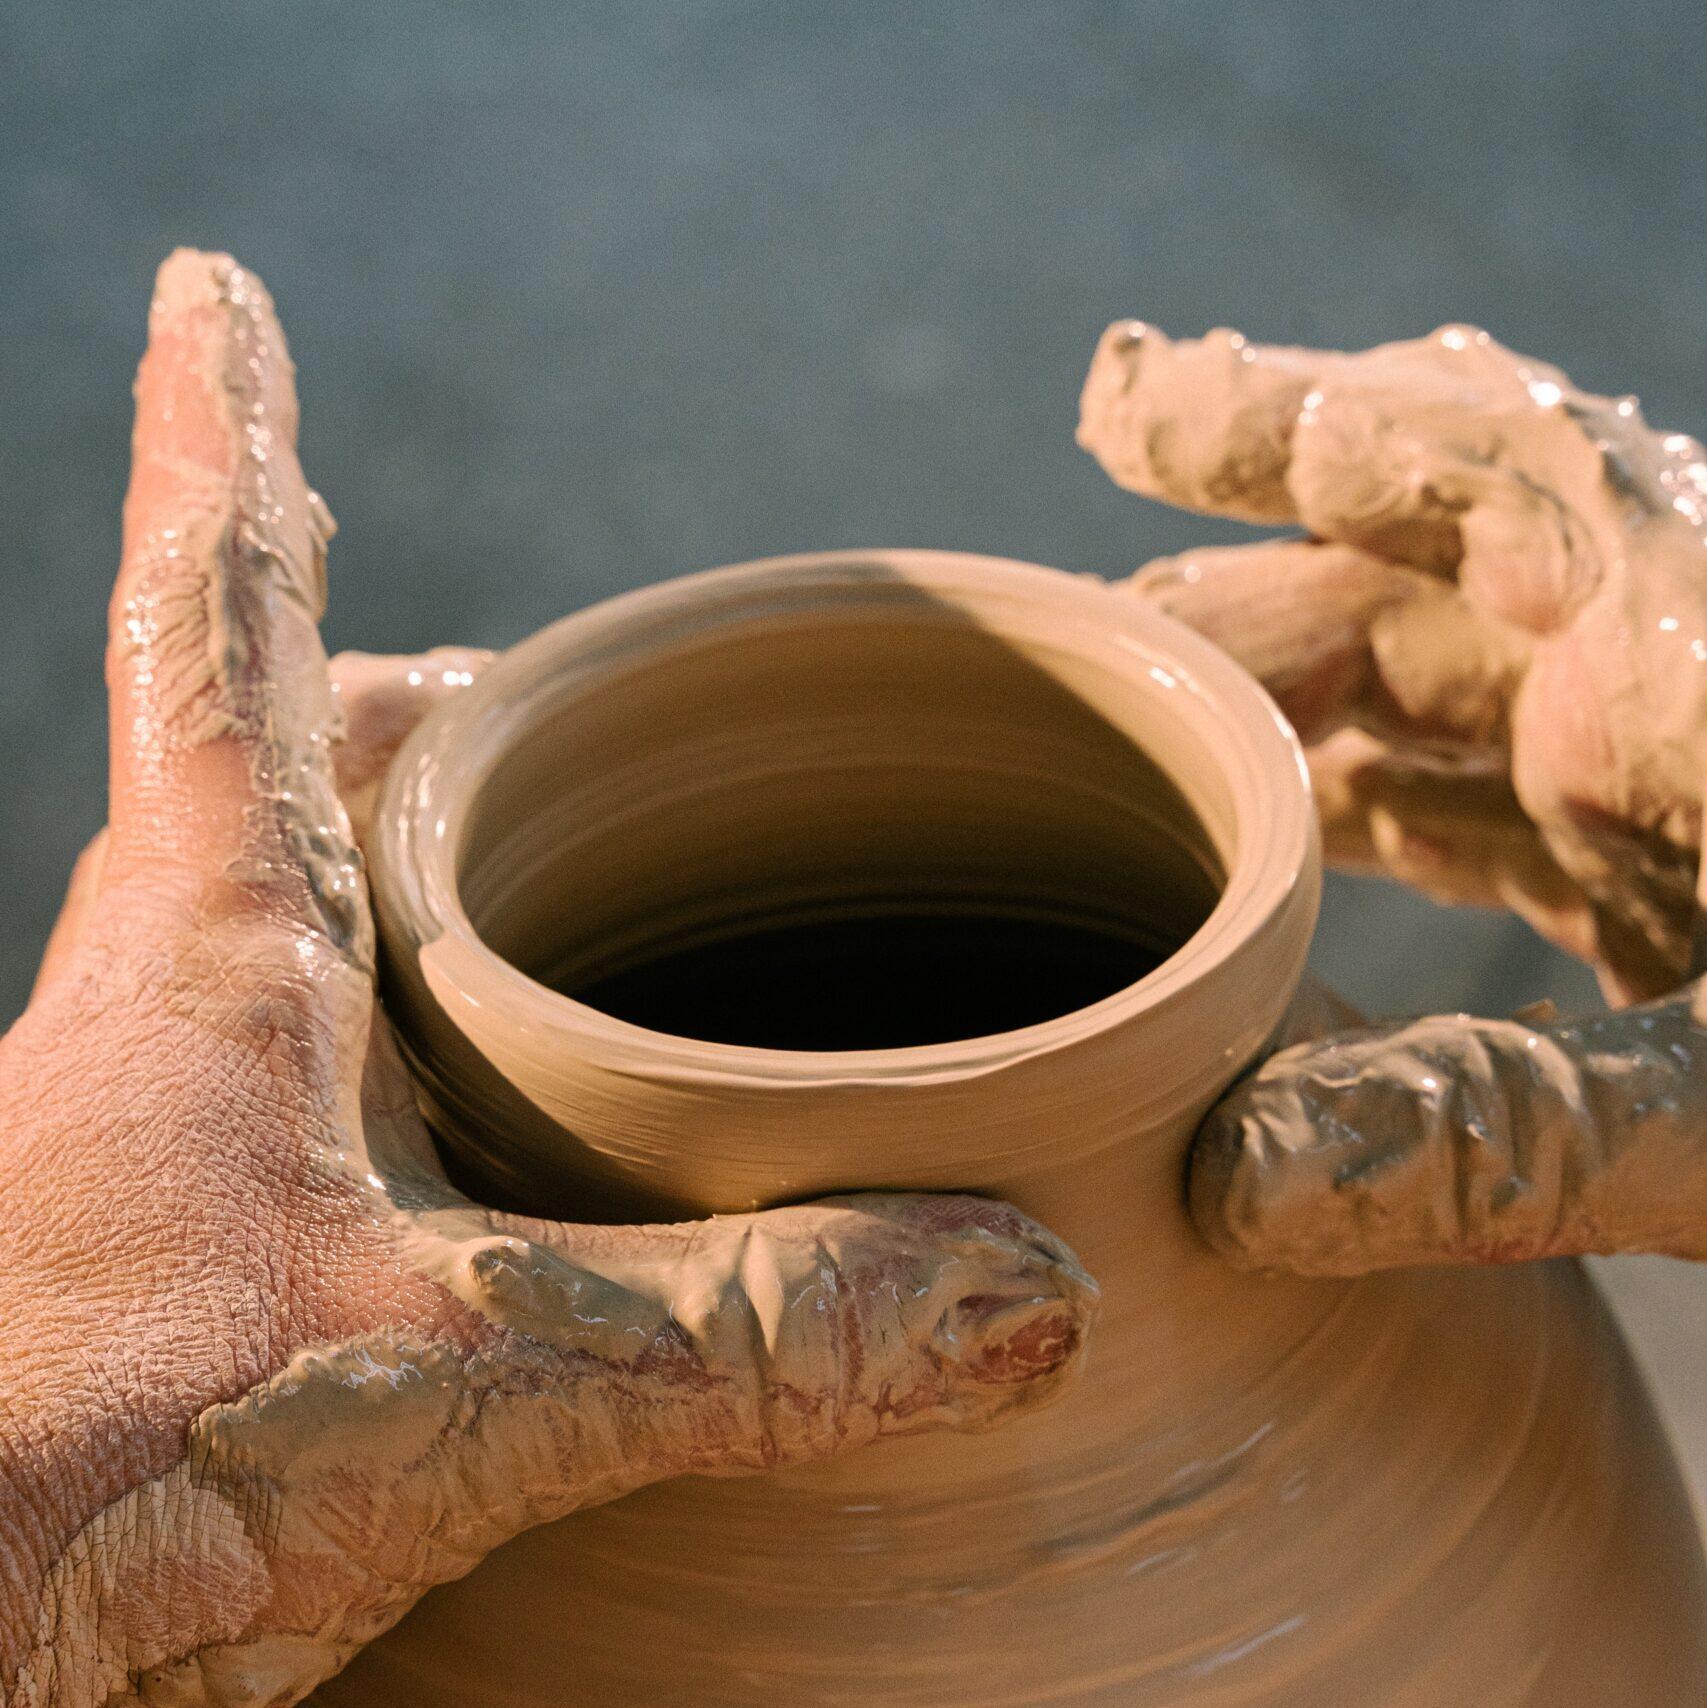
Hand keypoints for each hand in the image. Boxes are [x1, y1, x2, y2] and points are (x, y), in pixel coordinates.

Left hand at [0, 252, 1093, 1707]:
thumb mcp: (452, 1385)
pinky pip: (333, 1105)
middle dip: (400, 693)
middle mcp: (177, 1016)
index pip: (226, 627)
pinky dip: (436, 1068)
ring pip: (316, 939)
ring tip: (558, 872)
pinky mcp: (200, 1273)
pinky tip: (526, 1134)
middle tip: (507, 673)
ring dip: (422, 879)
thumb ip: (745, 1328)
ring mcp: (174, 1145)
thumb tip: (1023, 1280)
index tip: (212, 287)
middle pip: (294, 775)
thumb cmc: (77, 1490)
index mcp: (213, 956)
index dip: (229, 442)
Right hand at [1080, 318, 1706, 1272]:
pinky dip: (1358, 811)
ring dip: (1276, 696)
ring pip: (1426, 686)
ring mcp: (1655, 776)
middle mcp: (1663, 683)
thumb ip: (1517, 1134)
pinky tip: (1268, 843)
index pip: (1463, 468)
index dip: (1278, 423)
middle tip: (1064, 615)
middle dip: (1232, 572)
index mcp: (1695, 665)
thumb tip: (1233, 1188)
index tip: (1125, 400)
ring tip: (1120, 719)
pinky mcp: (1659, 874)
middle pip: (1408, 572)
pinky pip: (1473, 804)